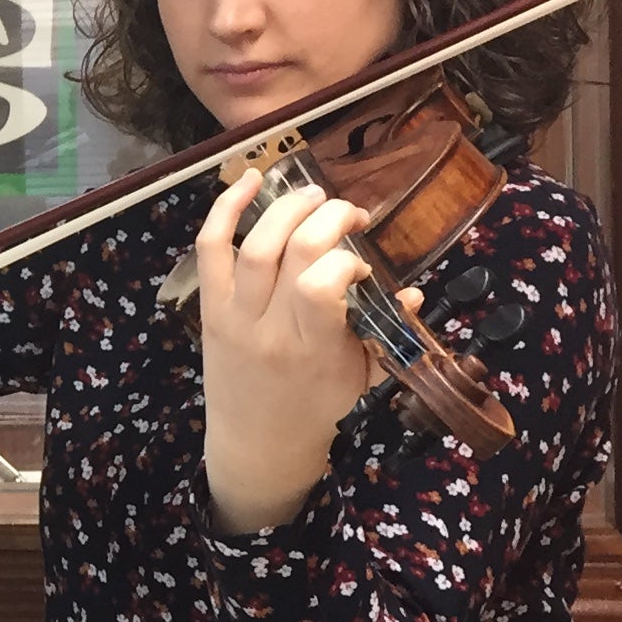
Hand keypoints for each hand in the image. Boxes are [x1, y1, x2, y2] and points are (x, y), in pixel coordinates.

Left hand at [194, 171, 417, 531]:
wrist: (255, 443)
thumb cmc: (316, 406)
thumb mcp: (363, 376)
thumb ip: (389, 333)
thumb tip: (412, 290)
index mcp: (314, 348)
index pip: (322, 284)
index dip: (346, 258)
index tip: (360, 265)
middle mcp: (270, 328)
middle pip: (293, 251)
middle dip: (328, 218)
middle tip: (350, 215)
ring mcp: (233, 316)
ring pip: (253, 244)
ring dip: (287, 208)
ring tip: (315, 197)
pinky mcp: (208, 308)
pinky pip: (210, 249)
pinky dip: (226, 208)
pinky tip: (251, 179)